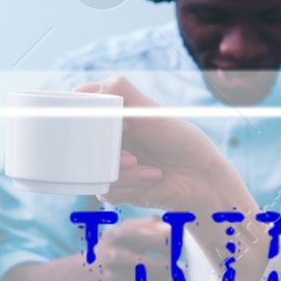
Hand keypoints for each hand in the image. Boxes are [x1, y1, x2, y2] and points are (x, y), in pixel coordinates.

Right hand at [7, 218, 175, 280]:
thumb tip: (174, 228)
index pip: (163, 237)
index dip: (175, 245)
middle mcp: (115, 253)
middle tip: (171, 269)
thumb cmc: (104, 254)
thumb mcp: (119, 232)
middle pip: (165, 264)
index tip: (174, 249)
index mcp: (120, 233)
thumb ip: (146, 226)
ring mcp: (113, 278)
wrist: (71, 277)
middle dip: (171, 269)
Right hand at [77, 75, 241, 214]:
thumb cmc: (179, 138)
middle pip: (82, 148)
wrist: (200, 175)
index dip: (87, 125)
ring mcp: (109, 166)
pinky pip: (106, 190)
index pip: (80, 118)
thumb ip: (119, 91)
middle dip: (108, 154)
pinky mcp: (115, 189)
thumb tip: (82, 90)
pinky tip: (151, 178)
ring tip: (148, 168)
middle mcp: (106, 142)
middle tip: (132, 156)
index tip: (112, 128)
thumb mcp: (149, 109)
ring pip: (93, 172)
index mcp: (110, 120)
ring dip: (125, 173)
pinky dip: (131, 185)